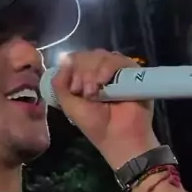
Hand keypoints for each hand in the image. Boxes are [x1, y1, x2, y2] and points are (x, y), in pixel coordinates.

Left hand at [51, 51, 156, 168]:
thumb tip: (64, 59)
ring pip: (100, 55)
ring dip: (92, 72)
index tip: (74, 89)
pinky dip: (106, 68)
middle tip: (84, 92)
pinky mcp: (132, 72)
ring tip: (93, 92)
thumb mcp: (69, 104)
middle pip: (87, 55)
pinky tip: (103, 82)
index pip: (75, 59)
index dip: (71, 68)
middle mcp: (101, 71)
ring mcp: (116, 71)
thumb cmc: (94, 123)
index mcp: (85, 78)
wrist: (117, 135)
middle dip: (81, 72)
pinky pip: (117, 59)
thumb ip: (60, 83)